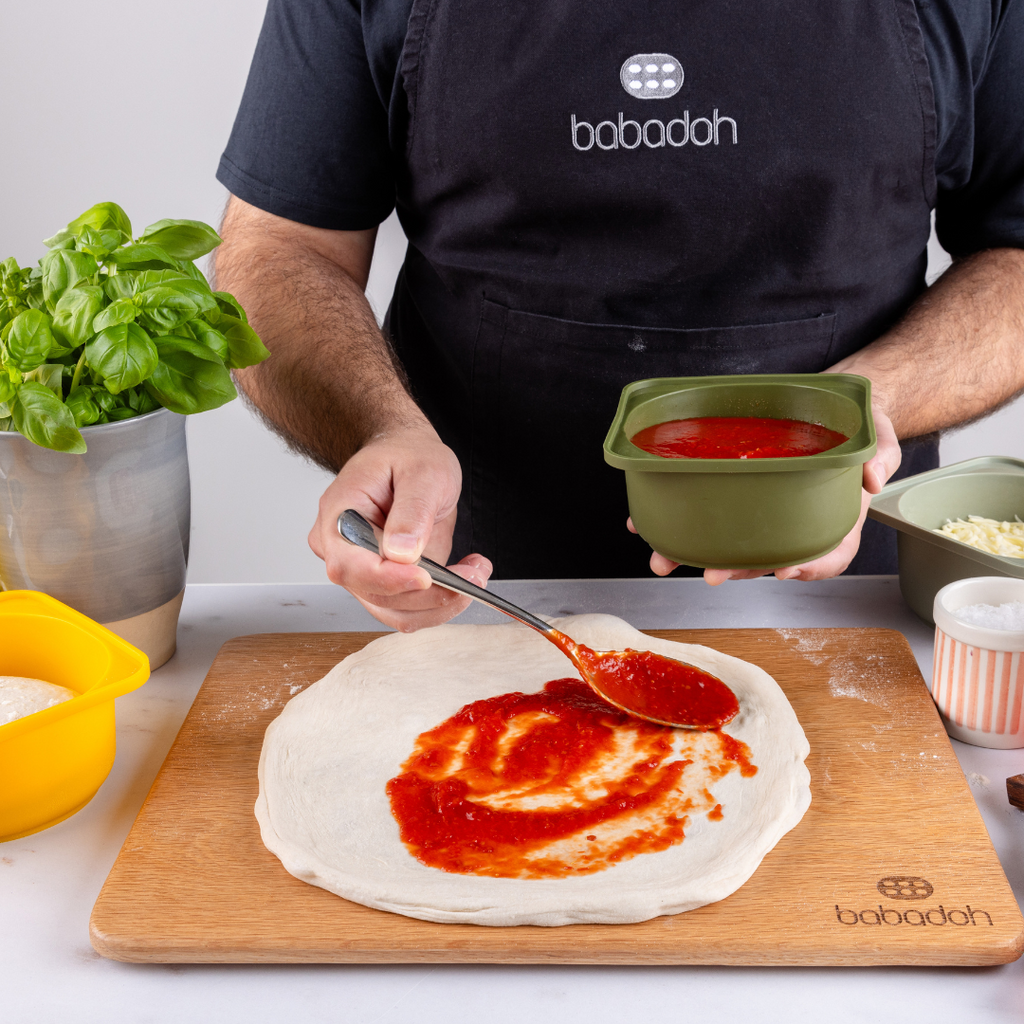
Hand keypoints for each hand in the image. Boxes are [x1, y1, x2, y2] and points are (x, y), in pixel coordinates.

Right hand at [308, 423, 491, 629]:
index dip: (388, 578)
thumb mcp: (422, 472)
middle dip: (429, 593)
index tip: (426, 577)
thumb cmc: (407, 456)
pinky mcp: (387, 582)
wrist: (408, 456)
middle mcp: (343, 549)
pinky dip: (440, 602)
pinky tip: (464, 577)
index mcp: (339, 515)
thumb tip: (402, 553)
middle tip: (474, 575)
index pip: (350, 564)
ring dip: (440, 603)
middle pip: (375, 594)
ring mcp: (363, 569)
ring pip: (394, 611)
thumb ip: (413, 511)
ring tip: (475, 574)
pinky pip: (409, 609)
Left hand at [628, 404, 901, 583]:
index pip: (826, 553)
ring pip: (730, 542)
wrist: (825, 402)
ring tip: (664, 558)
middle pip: (768, 556)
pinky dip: (674, 521)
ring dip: (695, 553)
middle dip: (738, 568)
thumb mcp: (876, 432)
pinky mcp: (732, 493)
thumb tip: (874, 477)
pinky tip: (646, 524)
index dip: (809, 567)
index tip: (787, 570)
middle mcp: (793, 521)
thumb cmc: (851, 424)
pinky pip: (705, 513)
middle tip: (713, 573)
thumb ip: (880, 452)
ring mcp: (760, 510)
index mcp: (831, 515)